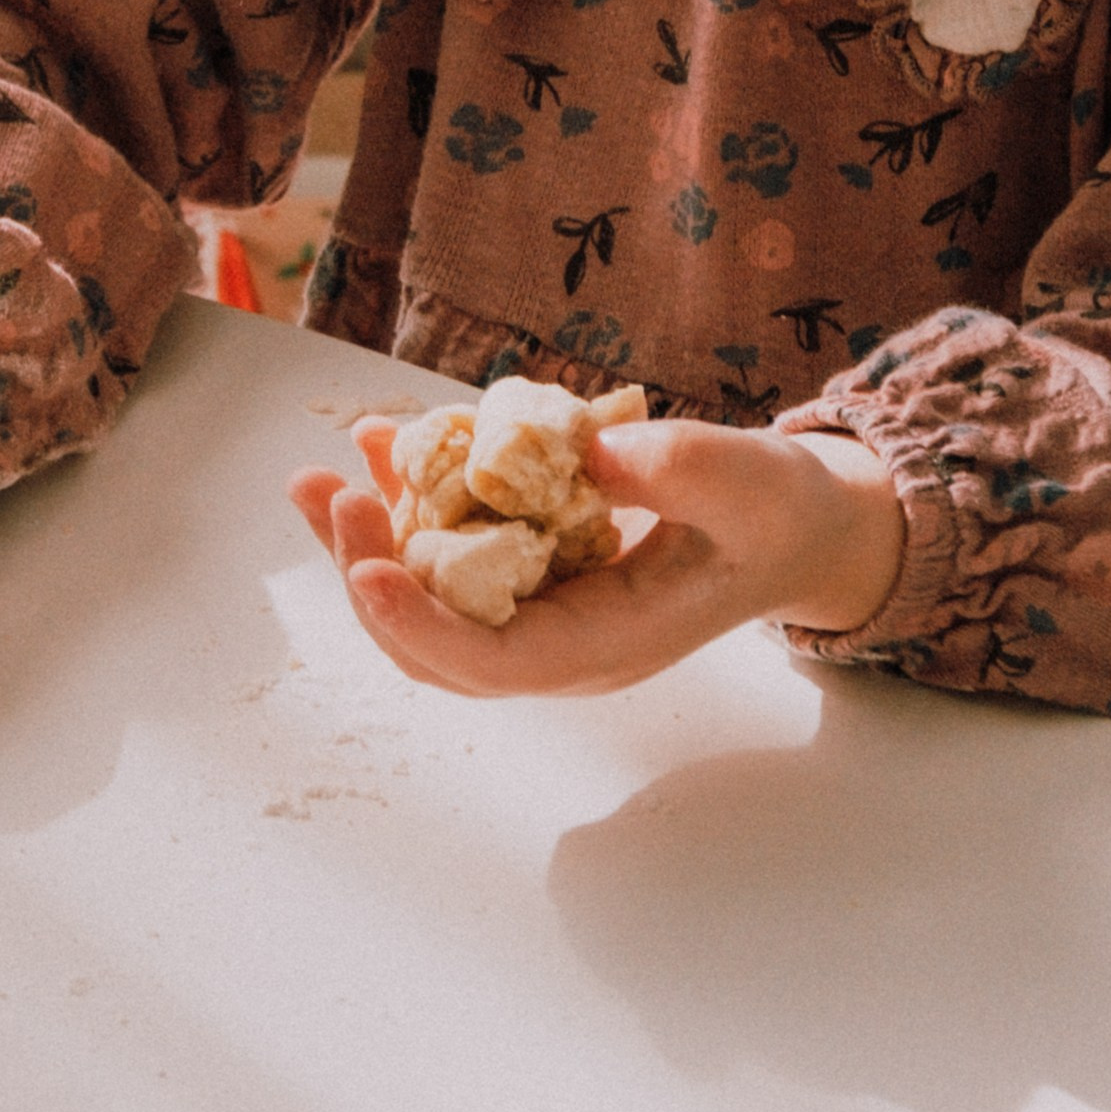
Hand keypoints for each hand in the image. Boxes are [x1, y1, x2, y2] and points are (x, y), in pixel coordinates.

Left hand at [288, 411, 905, 699]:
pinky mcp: (530, 573)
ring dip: (367, 546)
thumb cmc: (778, 511)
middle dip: (369, 576)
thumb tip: (583, 454)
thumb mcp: (746, 480)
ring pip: (429, 604)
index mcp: (612, 644)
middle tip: (329, 496)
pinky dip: (408, 508)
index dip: (423, 625)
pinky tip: (381, 449)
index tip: (369, 568)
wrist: (794, 526)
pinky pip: (451, 556)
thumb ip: (675, 470)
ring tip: (316, 481)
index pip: (496, 662)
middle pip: (436, 645)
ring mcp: (540, 612)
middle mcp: (561, 644)